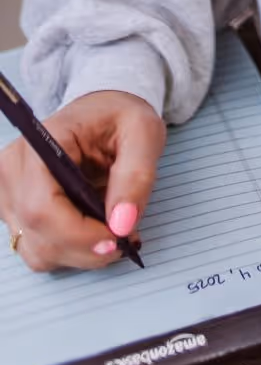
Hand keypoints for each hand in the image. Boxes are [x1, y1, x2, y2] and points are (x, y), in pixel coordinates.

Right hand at [0, 90, 164, 272]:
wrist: (102, 112)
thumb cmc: (120, 118)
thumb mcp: (143, 132)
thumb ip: (136, 176)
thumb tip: (123, 223)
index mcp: (40, 144)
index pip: (42, 207)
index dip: (78, 235)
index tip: (117, 240)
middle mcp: (13, 171)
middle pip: (39, 235)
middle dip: (87, 248)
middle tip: (126, 238)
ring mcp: (10, 195)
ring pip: (39, 251)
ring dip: (80, 252)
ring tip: (114, 230)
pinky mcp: (16, 213)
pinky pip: (40, 250)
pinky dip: (71, 251)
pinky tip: (95, 232)